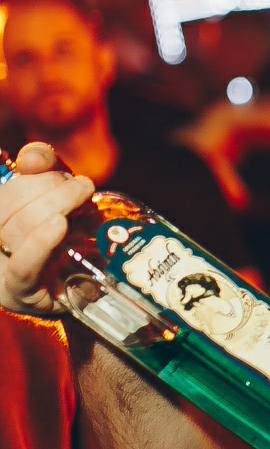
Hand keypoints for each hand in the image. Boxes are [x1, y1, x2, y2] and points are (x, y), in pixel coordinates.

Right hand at [0, 143, 93, 316]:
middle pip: (8, 201)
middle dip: (51, 186)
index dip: (34, 167)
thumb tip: (31, 158)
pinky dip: (40, 243)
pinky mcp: (16, 291)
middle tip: (81, 187)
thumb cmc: (65, 233)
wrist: (82, 285)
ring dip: (57, 205)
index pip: (4, 184)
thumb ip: (43, 167)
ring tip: (82, 198)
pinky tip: (59, 225)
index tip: (57, 170)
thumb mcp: (56, 194)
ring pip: (18, 227)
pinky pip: (22, 266)